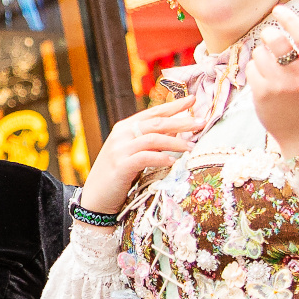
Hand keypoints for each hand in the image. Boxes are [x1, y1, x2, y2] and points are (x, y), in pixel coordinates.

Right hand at [81, 96, 200, 215]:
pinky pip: (145, 158)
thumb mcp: (134, 153)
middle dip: (181, 121)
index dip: (174, 105)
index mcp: (125, 127)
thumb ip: (151, 141)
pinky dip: (161, 158)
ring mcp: (119, 149)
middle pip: (156, 123)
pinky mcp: (120, 166)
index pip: (153, 112)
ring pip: (153, 139)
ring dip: (175, 142)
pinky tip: (173, 162)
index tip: (193, 99)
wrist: (95, 198)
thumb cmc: (118, 176)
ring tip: (192, 146)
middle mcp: (121, 134)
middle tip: (202, 122)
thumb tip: (177, 129)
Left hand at [247, 5, 298, 154]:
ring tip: (271, 64)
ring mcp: (279, 87)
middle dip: (269, 33)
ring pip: (261, 54)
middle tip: (269, 34)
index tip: (279, 10)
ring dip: (262, 53)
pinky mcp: (262, 95)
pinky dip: (255, 68)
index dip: (290, 19)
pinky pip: (252, 69)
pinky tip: (264, 78)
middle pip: (277, 41)